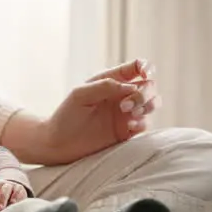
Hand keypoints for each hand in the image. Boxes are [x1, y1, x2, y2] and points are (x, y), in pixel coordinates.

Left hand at [6, 59, 157, 165]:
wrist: (58, 143)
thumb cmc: (65, 116)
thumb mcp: (80, 94)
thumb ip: (105, 86)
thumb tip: (131, 87)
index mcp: (110, 81)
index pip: (136, 67)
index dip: (146, 67)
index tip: (145, 73)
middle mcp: (121, 95)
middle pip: (149, 85)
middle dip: (144, 94)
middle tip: (125, 106)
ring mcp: (126, 113)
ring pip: (152, 103)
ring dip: (147, 106)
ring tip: (130, 114)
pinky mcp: (127, 131)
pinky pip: (145, 123)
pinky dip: (142, 123)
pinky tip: (129, 127)